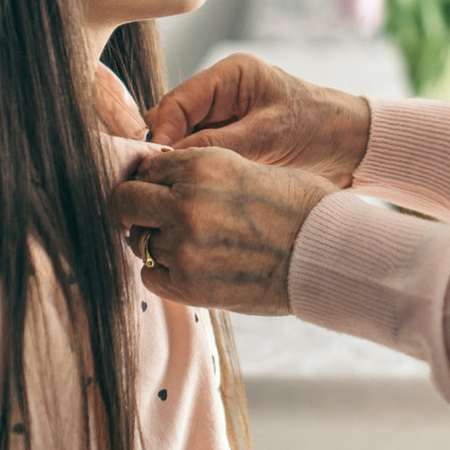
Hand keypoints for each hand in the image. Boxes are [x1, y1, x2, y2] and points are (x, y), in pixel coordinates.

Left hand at [108, 147, 336, 314]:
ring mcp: (183, 245)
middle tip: (150, 218)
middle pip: (125, 202)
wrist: (325, 252)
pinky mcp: (188, 283)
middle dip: (134, 208)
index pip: (146, 168)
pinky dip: (165, 272)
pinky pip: (151, 275)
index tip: (157, 190)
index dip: (150, 180)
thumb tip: (162, 180)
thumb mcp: (246, 168)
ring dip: (157, 243)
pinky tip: (194, 267)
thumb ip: (201, 173)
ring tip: (192, 246)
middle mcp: (184, 202)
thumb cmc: (297, 207)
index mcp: (201, 165)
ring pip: (139, 241)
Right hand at [145, 53, 371, 187]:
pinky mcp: (233, 145)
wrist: (357, 147)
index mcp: (230, 76)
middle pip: (174, 123)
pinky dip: (196, 176)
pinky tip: (191, 196)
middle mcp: (221, 95)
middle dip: (165, 153)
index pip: (176, 102)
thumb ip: (219, 145)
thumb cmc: (321, 129)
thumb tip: (168, 160)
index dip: (161, 134)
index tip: (155, 167)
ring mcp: (225, 121)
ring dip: (179, 167)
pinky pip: (203, 160)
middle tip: (157, 186)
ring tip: (172, 194)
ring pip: (184, 145)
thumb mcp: (269, 136)